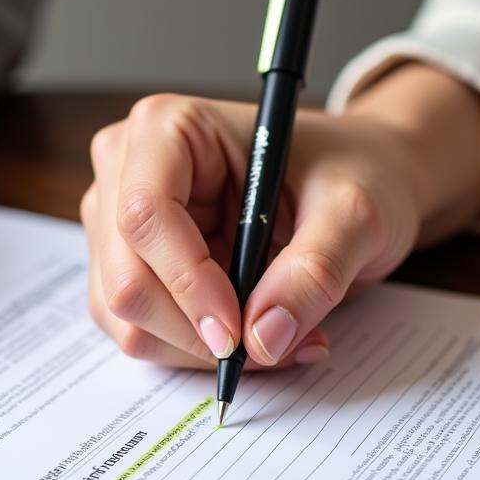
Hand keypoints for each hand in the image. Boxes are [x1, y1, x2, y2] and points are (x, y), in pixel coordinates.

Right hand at [80, 65, 479, 368]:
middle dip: (195, 331)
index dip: (187, 283)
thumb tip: (264, 338)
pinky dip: (196, 351)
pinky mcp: (133, 270)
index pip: (145, 215)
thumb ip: (315, 272)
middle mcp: (126, 172)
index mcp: (168, 128)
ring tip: (276, 338)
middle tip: (269, 347)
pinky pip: (144, 334)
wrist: (360, 182)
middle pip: (126, 279)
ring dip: (199, 348)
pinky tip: (253, 334)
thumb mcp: (355, 214)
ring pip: (128, 319)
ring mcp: (119, 225)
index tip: (238, 333)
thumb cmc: (352, 172)